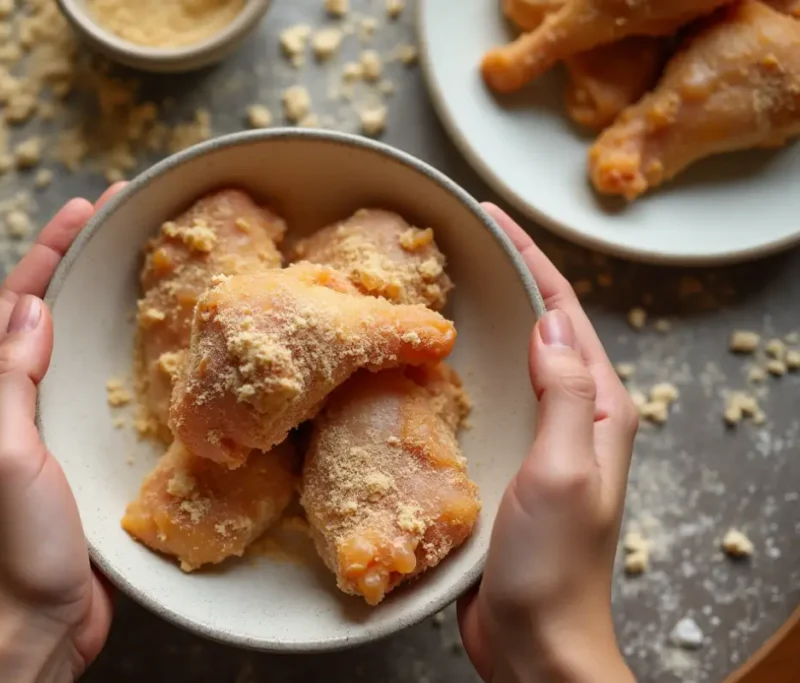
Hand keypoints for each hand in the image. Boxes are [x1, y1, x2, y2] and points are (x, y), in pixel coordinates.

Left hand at [0, 183, 125, 682]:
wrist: (32, 626)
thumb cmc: (13, 547)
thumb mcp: (4, 454)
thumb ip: (14, 379)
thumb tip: (36, 309)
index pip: (13, 305)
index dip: (48, 251)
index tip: (85, 207)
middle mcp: (2, 405)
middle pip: (37, 316)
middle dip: (70, 264)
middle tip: (115, 222)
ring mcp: (37, 430)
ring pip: (65, 349)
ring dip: (92, 305)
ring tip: (130, 269)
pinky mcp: (69, 455)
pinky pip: (88, 389)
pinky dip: (110, 356)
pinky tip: (140, 350)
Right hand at [456, 205, 638, 682]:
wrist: (535, 641)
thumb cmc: (555, 566)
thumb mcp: (566, 472)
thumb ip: (568, 395)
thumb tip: (549, 322)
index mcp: (599, 408)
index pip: (565, 312)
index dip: (531, 258)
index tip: (490, 216)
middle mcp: (571, 416)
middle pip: (538, 326)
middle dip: (503, 277)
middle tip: (454, 240)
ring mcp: (535, 440)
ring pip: (507, 360)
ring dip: (478, 320)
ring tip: (433, 285)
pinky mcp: (502, 464)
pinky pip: (482, 398)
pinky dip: (456, 368)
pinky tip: (420, 362)